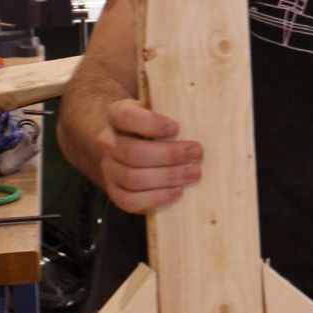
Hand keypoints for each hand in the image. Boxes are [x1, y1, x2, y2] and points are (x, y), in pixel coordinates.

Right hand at [93, 99, 202, 213]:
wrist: (132, 146)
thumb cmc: (155, 127)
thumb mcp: (159, 111)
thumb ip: (172, 112)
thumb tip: (205, 118)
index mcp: (117, 115)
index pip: (126, 117)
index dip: (151, 124)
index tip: (176, 128)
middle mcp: (108, 142)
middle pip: (134, 152)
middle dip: (169, 155)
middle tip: (197, 153)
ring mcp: (108, 168)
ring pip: (133, 178)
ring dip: (167, 177)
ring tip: (193, 173)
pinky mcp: (114, 191)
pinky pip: (129, 200)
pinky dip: (155, 198)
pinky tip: (177, 192)